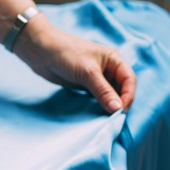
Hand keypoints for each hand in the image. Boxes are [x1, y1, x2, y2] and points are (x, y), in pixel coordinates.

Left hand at [13, 15, 135, 112]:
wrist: (40, 51)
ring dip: (109, 105)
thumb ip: (103, 91)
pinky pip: (97, 97)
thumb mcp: (88, 73)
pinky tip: (96, 114)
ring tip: (105, 118)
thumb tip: (118, 109)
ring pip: (109, 95)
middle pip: (122, 89)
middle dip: (120, 102)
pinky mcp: (85, 85)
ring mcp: (96, 77)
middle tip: (114, 118)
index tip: (121, 110)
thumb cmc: (66, 54)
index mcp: (114, 59)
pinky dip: (99, 105)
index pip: (129, 80)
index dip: (128, 95)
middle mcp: (108, 68)